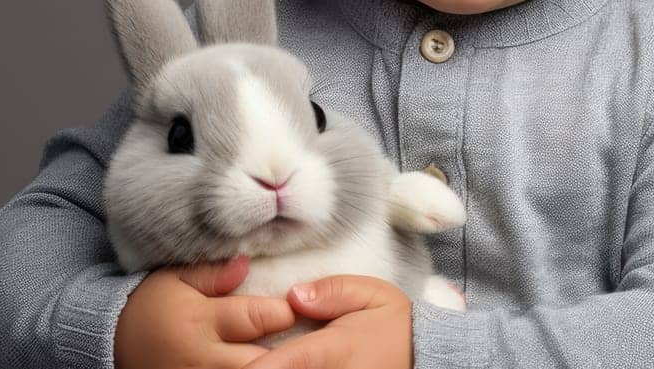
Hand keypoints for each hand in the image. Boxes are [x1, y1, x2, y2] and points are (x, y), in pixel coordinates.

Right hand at [115, 254, 297, 368]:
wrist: (114, 345)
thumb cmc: (153, 307)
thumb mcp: (175, 279)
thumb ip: (212, 273)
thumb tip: (246, 264)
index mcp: (200, 322)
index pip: (257, 318)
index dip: (283, 312)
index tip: (294, 305)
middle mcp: (203, 359)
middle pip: (261, 358)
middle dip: (286, 347)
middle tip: (299, 334)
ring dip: (273, 363)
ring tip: (284, 351)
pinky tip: (260, 359)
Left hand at [242, 275, 411, 368]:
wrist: (423, 357)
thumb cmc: (393, 324)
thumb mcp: (372, 295)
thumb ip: (333, 292)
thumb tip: (293, 296)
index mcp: (334, 348)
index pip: (287, 362)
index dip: (256, 366)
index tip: (234, 360)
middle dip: (252, 365)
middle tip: (230, 357)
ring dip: (266, 367)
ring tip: (250, 357)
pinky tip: (270, 361)